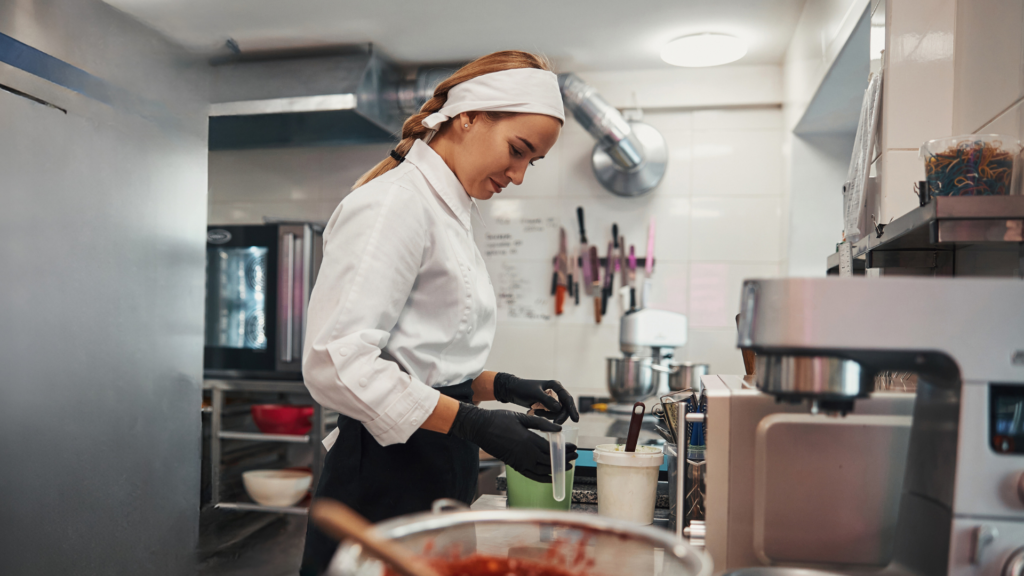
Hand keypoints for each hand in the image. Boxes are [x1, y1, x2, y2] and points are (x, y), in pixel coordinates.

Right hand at [448, 404, 577, 482]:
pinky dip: (543, 478)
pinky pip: (532, 476)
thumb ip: (542, 424)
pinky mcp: (514, 466)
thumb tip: (559, 428)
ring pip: (543, 470)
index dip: (565, 450)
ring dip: (556, 470)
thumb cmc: (500, 419)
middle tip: (574, 457)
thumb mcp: (522, 417)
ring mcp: (519, 462)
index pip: (552, 449)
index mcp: (529, 440)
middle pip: (550, 461)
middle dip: (564, 460)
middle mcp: (526, 454)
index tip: (574, 448)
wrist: (480, 428)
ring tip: (566, 467)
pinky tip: (550, 476)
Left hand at [493, 373, 579, 424]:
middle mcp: (556, 392)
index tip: (575, 420)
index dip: (572, 409)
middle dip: (560, 416)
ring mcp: (552, 399)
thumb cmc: (523, 389)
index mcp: (555, 386)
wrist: (512, 391)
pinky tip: (535, 412)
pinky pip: (551, 414)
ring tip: (537, 412)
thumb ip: (547, 400)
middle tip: (555, 423)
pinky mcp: (547, 405)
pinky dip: (545, 415)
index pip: (567, 398)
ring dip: (550, 415)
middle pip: (565, 407)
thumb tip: (559, 408)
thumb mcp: (535, 394)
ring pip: (558, 412)